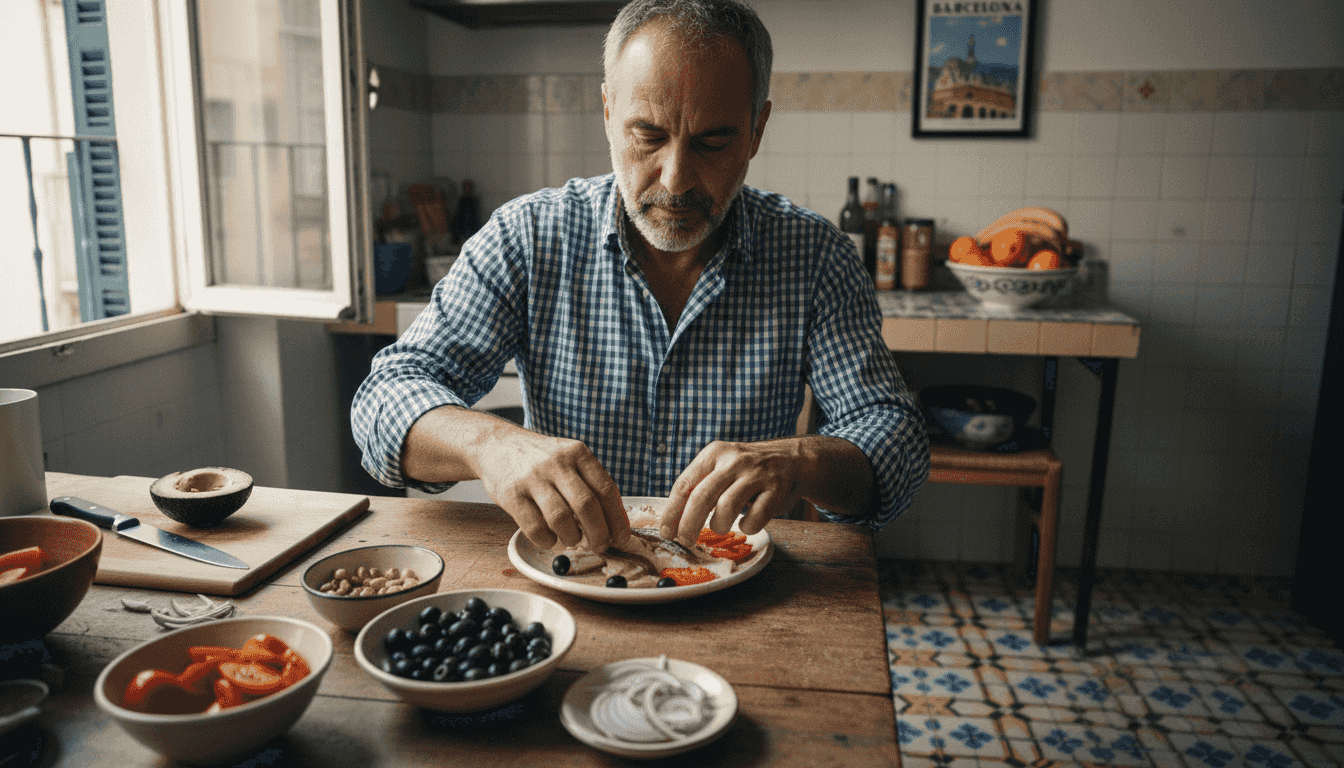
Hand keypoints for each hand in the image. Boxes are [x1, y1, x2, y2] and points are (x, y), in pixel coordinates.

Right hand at [474, 430, 630, 551]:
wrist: (497, 444)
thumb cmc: (540, 460)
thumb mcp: (568, 458)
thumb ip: (589, 483)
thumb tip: (614, 523)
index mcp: (578, 453)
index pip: (606, 489)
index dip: (618, 518)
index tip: (622, 537)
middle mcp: (557, 463)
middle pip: (587, 505)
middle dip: (599, 533)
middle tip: (600, 546)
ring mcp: (533, 478)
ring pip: (561, 518)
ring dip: (572, 538)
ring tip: (572, 539)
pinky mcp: (511, 494)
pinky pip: (534, 527)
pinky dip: (547, 540)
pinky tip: (550, 538)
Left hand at [658, 439, 804, 544]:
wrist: (793, 460)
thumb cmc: (749, 470)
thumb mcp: (723, 466)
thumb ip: (701, 485)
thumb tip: (674, 519)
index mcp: (714, 453)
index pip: (684, 484)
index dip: (672, 511)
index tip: (666, 531)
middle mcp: (734, 460)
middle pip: (701, 497)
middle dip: (688, 525)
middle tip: (684, 541)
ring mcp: (756, 474)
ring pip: (726, 507)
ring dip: (719, 526)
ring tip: (721, 527)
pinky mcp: (776, 490)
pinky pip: (754, 518)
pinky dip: (747, 527)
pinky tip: (747, 522)